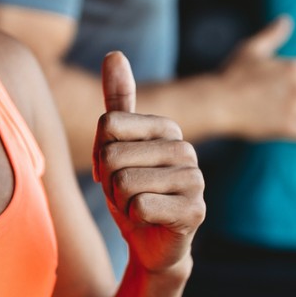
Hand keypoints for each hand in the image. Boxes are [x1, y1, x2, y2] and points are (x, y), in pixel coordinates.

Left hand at [93, 52, 204, 275]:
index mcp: (168, 128)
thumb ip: (118, 101)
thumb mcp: (116, 145)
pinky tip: (150, 221)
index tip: (116, 170)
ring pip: (124, 183)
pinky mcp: (195, 211)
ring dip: (120, 203)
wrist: (151, 243)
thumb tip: (114, 53)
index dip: (100, 154)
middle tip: (126, 194)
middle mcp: (186, 149)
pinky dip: (134, 219)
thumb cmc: (132, 191)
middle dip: (109, 182)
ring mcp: (195, 180)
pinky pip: (140, 207)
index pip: (108, 125)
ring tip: (138, 207)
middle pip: (112, 156)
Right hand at [215, 16, 295, 142]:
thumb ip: (273, 35)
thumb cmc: (232, 74)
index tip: (295, 83)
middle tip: (289, 101)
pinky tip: (286, 129)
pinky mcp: (288, 128)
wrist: (218, 103)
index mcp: (294, 67)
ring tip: (285, 114)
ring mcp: (294, 109)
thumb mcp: (252, 49)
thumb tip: (286, 19)